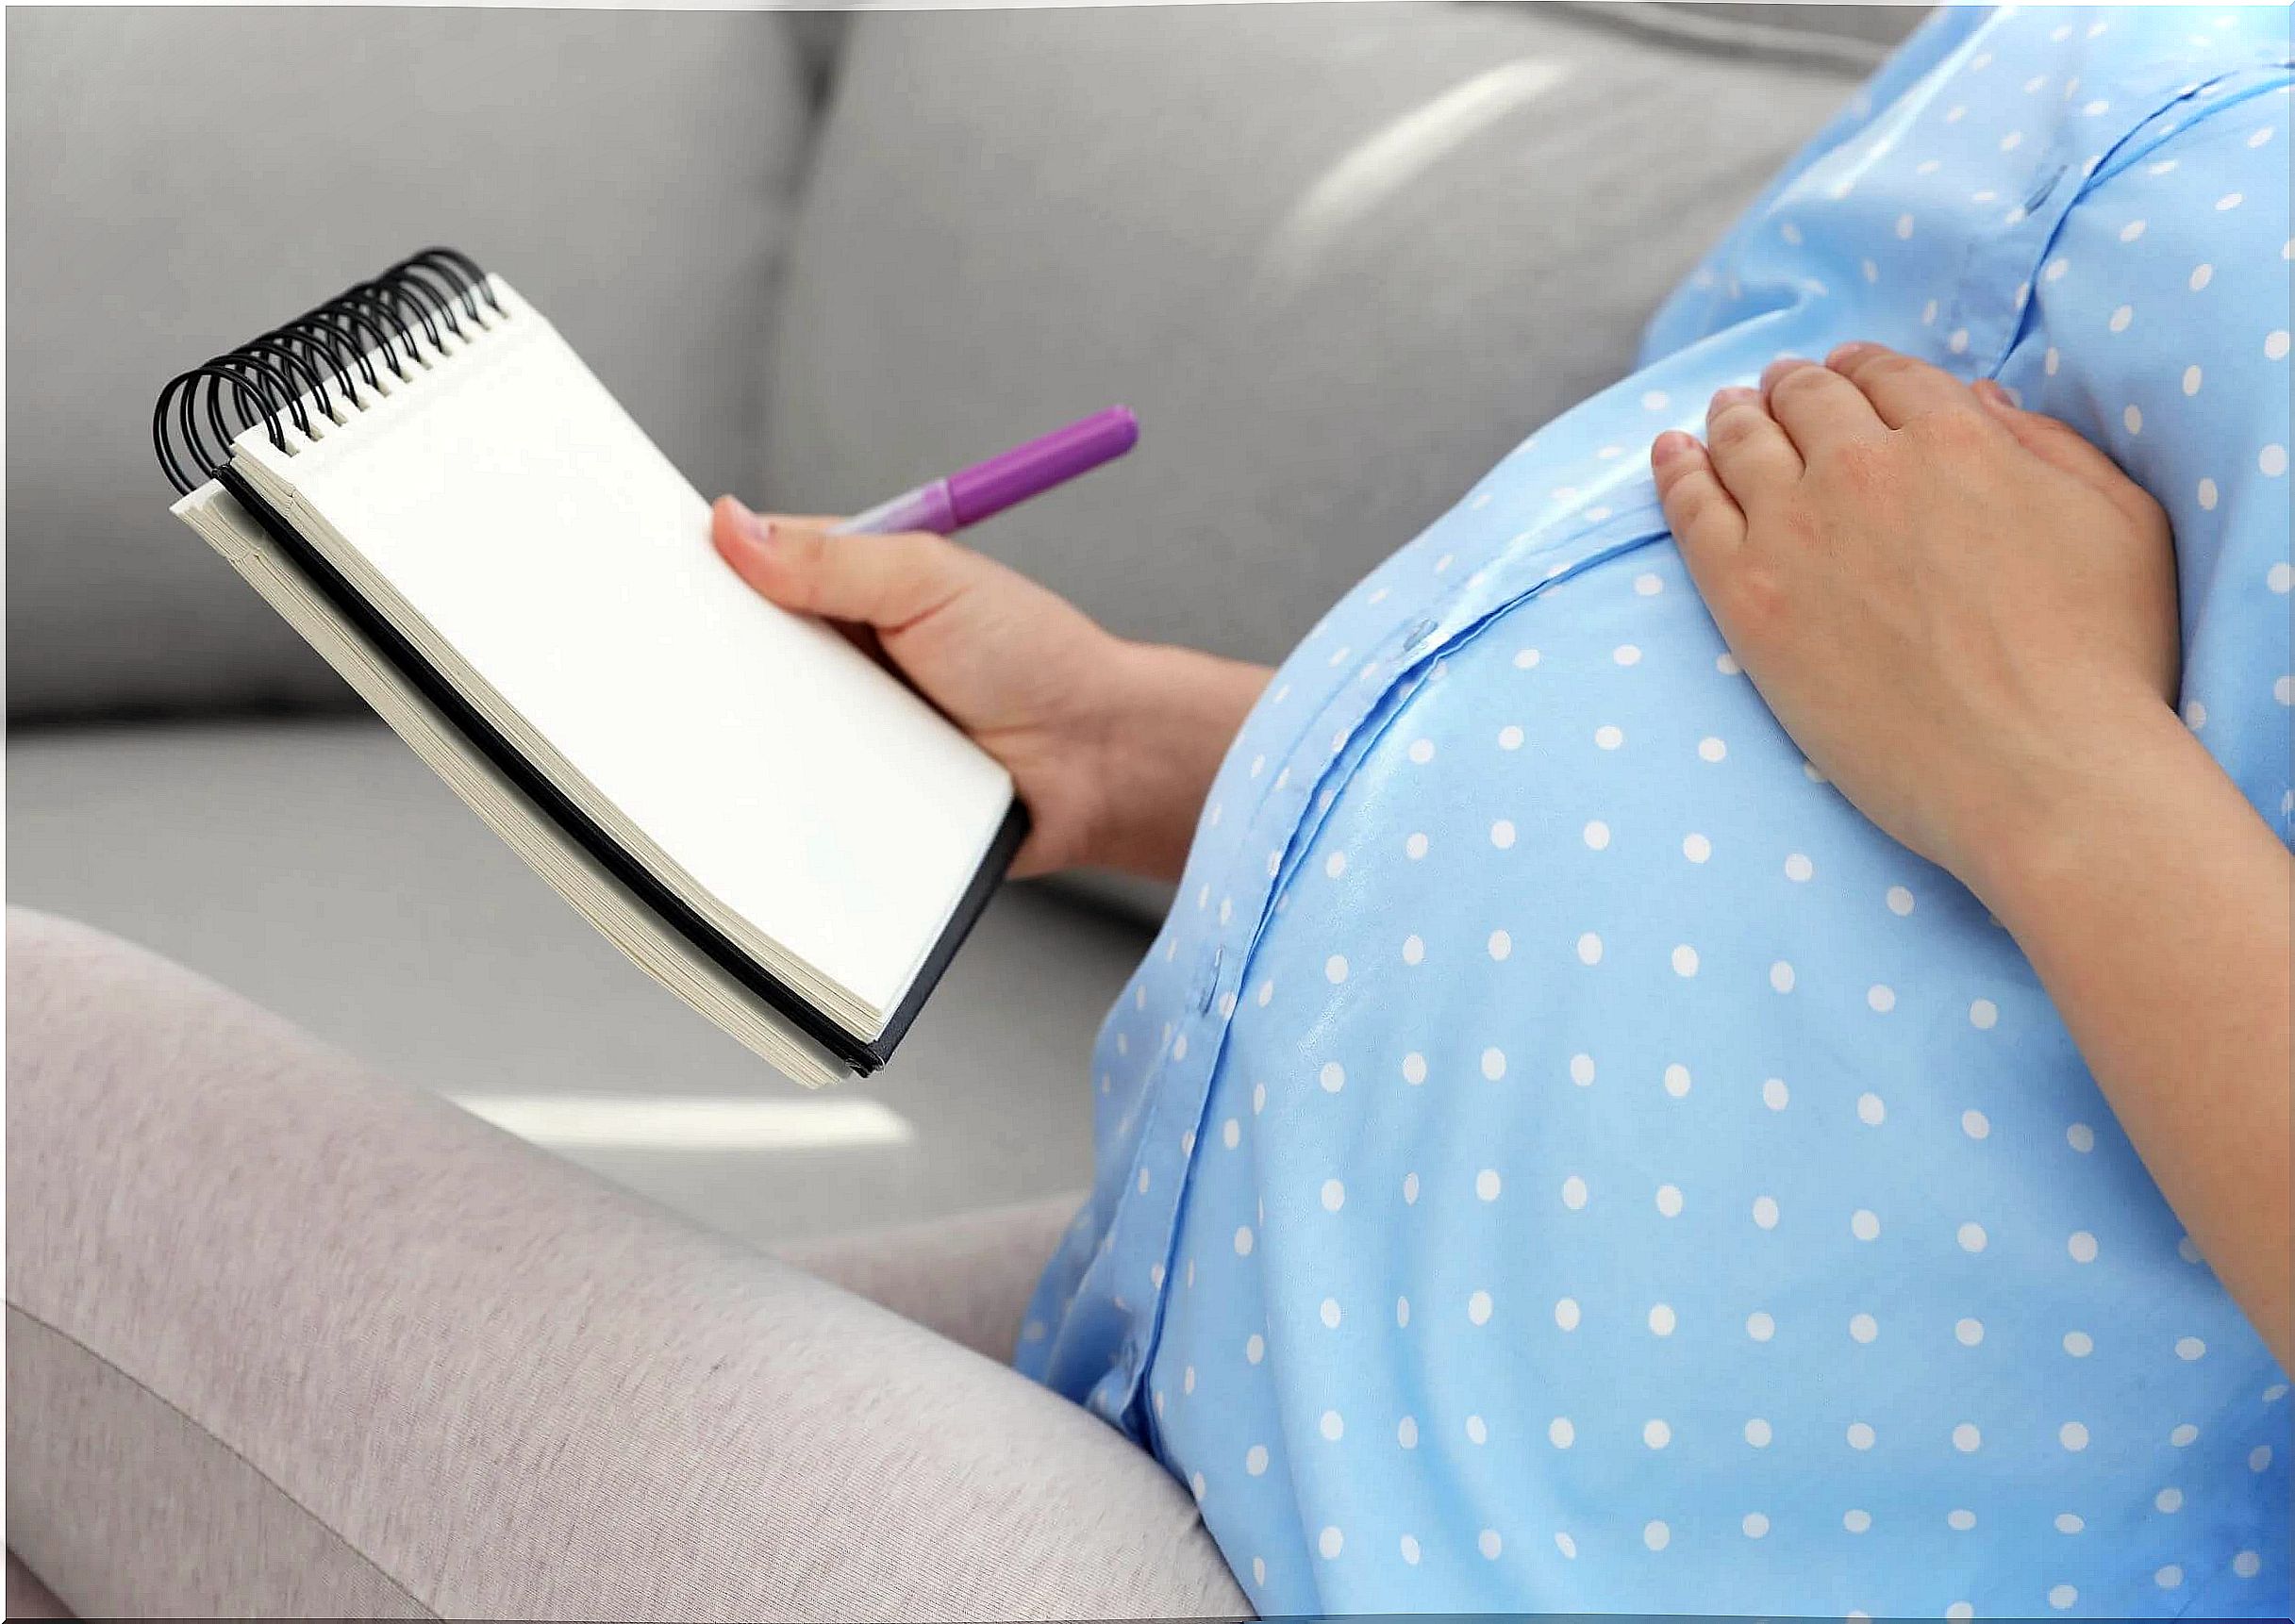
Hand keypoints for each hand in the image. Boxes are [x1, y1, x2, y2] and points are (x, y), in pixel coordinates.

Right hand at [710, 499, 1266, 879]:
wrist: (1094, 764)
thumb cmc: (1033, 656)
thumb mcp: (930, 582)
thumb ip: (835, 558)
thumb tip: (731, 524)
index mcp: (849, 583)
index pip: (748, 567)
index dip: (698, 572)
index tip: (644, 579)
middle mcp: (836, 650)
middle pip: (737, 648)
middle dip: (701, 654)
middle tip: (657, 662)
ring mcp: (840, 722)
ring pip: (754, 723)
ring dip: (736, 726)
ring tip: (700, 728)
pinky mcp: (850, 789)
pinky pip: (790, 791)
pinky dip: (771, 791)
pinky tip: (751, 790)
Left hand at [1649, 342, 2179, 898]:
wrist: (2038, 773)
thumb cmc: (2105, 663)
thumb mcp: (2120, 523)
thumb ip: (2052, 447)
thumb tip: (1981, 400)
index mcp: (1957, 438)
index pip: (1889, 377)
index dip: (1861, 369)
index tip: (1842, 372)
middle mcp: (1865, 467)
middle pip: (1808, 402)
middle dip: (1792, 388)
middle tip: (1774, 389)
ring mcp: (1796, 530)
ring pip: (1744, 444)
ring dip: (1732, 419)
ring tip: (1723, 412)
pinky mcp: (1747, 599)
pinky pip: (1692, 512)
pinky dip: (1675, 472)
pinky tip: (1667, 454)